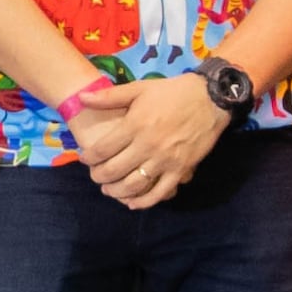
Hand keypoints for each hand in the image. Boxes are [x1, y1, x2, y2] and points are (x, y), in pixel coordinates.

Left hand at [67, 72, 226, 208]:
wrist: (210, 99)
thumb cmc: (172, 93)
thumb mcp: (139, 89)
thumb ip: (109, 97)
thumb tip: (81, 97)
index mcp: (135, 126)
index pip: (103, 149)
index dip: (89, 158)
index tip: (84, 159)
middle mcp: (148, 146)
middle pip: (114, 170)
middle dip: (99, 176)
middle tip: (94, 176)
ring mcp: (165, 160)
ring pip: (134, 184)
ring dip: (117, 191)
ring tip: (109, 190)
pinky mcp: (181, 170)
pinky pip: (160, 192)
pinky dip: (144, 201)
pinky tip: (133, 203)